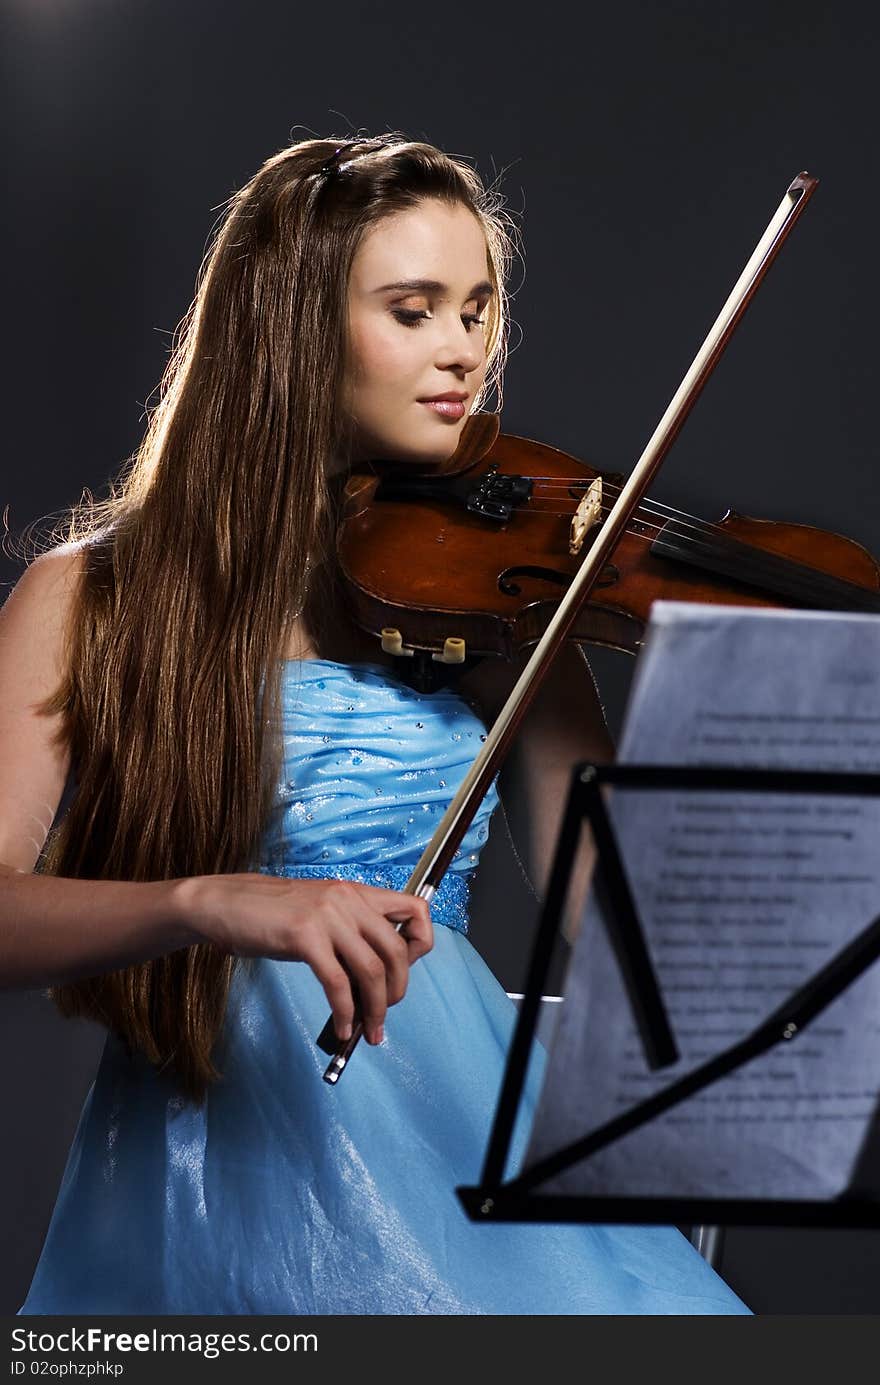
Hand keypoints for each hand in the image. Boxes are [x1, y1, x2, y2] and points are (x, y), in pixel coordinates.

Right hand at [172, 873, 432, 1044]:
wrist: (224, 904)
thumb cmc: (271, 915)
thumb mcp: (321, 914)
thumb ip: (352, 932)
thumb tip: (378, 976)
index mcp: (357, 893)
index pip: (416, 910)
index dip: (420, 945)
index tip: (404, 973)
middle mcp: (348, 899)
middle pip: (396, 951)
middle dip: (397, 991)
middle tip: (384, 1015)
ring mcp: (327, 916)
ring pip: (371, 970)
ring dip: (375, 1009)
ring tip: (369, 1032)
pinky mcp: (304, 936)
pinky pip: (338, 983)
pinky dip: (346, 1012)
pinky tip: (342, 1027)